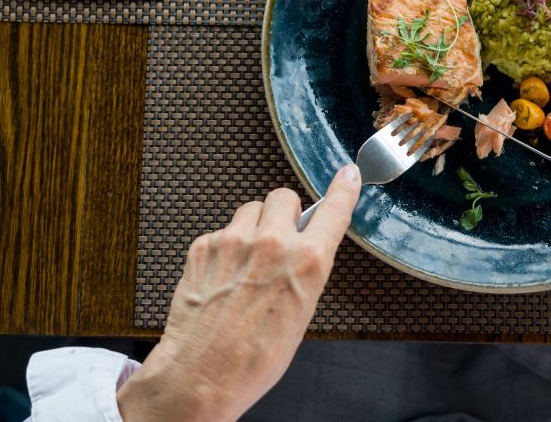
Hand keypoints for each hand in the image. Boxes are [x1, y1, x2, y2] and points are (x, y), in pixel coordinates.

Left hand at [117, 166, 362, 421]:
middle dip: (284, 213)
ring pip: (249, 209)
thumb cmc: (254, 358)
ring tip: (247, 262)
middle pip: (283, 197)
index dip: (343, 189)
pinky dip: (225, 247)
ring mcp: (233, 241)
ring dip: (253, 226)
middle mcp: (271, 243)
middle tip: (279, 238)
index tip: (348, 175)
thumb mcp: (302, 313)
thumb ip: (306, 269)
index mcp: (307, 261)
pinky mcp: (203, 246)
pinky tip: (223, 277)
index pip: (334, 209)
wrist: (202, 375)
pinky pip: (221, 231)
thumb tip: (305, 247)